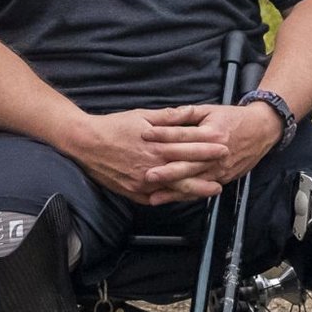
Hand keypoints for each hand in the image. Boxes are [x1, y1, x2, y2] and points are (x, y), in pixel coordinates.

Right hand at [67, 107, 229, 204]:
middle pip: (186, 169)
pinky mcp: (134, 192)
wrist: (85, 143)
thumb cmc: (113, 126)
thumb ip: (167, 118)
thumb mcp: (142, 116)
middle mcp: (152, 165)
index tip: (223, 146)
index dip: (207, 147)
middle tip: (226, 170)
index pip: (187, 146)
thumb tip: (188, 113)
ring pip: (176, 188)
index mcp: (156, 144)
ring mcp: (144, 181)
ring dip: (196, 189)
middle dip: (208, 170)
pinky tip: (186, 198)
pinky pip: (159, 197)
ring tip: (213, 189)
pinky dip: (174, 198)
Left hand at [142, 102, 280, 203]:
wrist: (261, 130)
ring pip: (194, 181)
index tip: (144, 134)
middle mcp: (216, 153)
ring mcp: (221, 168)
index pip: (183, 134)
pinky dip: (186, 196)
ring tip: (154, 196)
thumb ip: (186, 114)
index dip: (163, 134)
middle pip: (188, 163)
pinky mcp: (224, 178)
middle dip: (166, 171)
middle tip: (146, 176)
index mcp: (211, 133)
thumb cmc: (232, 118)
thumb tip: (164, 116)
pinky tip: (172, 200)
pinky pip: (202, 189)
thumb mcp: (209, 110)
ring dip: (174, 190)